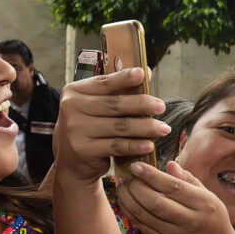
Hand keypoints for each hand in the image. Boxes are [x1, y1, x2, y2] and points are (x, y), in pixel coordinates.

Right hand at [54, 68, 168, 184]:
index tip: (142, 74)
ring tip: (163, 128)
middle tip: (161, 107)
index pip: (103, 83)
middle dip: (141, 105)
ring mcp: (75, 130)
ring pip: (118, 126)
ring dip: (144, 127)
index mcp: (75, 91)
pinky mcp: (83, 150)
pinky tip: (149, 145)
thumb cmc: (91, 127)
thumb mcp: (98, 106)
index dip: (123, 78)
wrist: (72, 161)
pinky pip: (115, 146)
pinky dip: (135, 145)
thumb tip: (145, 72)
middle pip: (113, 105)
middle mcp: (71, 108)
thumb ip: (119, 90)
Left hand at [115, 161, 234, 233]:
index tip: (136, 166)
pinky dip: (130, 213)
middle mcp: (190, 221)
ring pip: (144, 216)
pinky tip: (126, 202)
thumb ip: (189, 180)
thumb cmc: (214, 220)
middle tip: (127, 177)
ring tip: (122, 187)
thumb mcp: (210, 197)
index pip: (173, 187)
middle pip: (155, 202)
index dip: (151, 175)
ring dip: (128, 199)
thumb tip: (169, 165)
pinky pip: (142, 227)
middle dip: (135, 187)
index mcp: (204, 204)